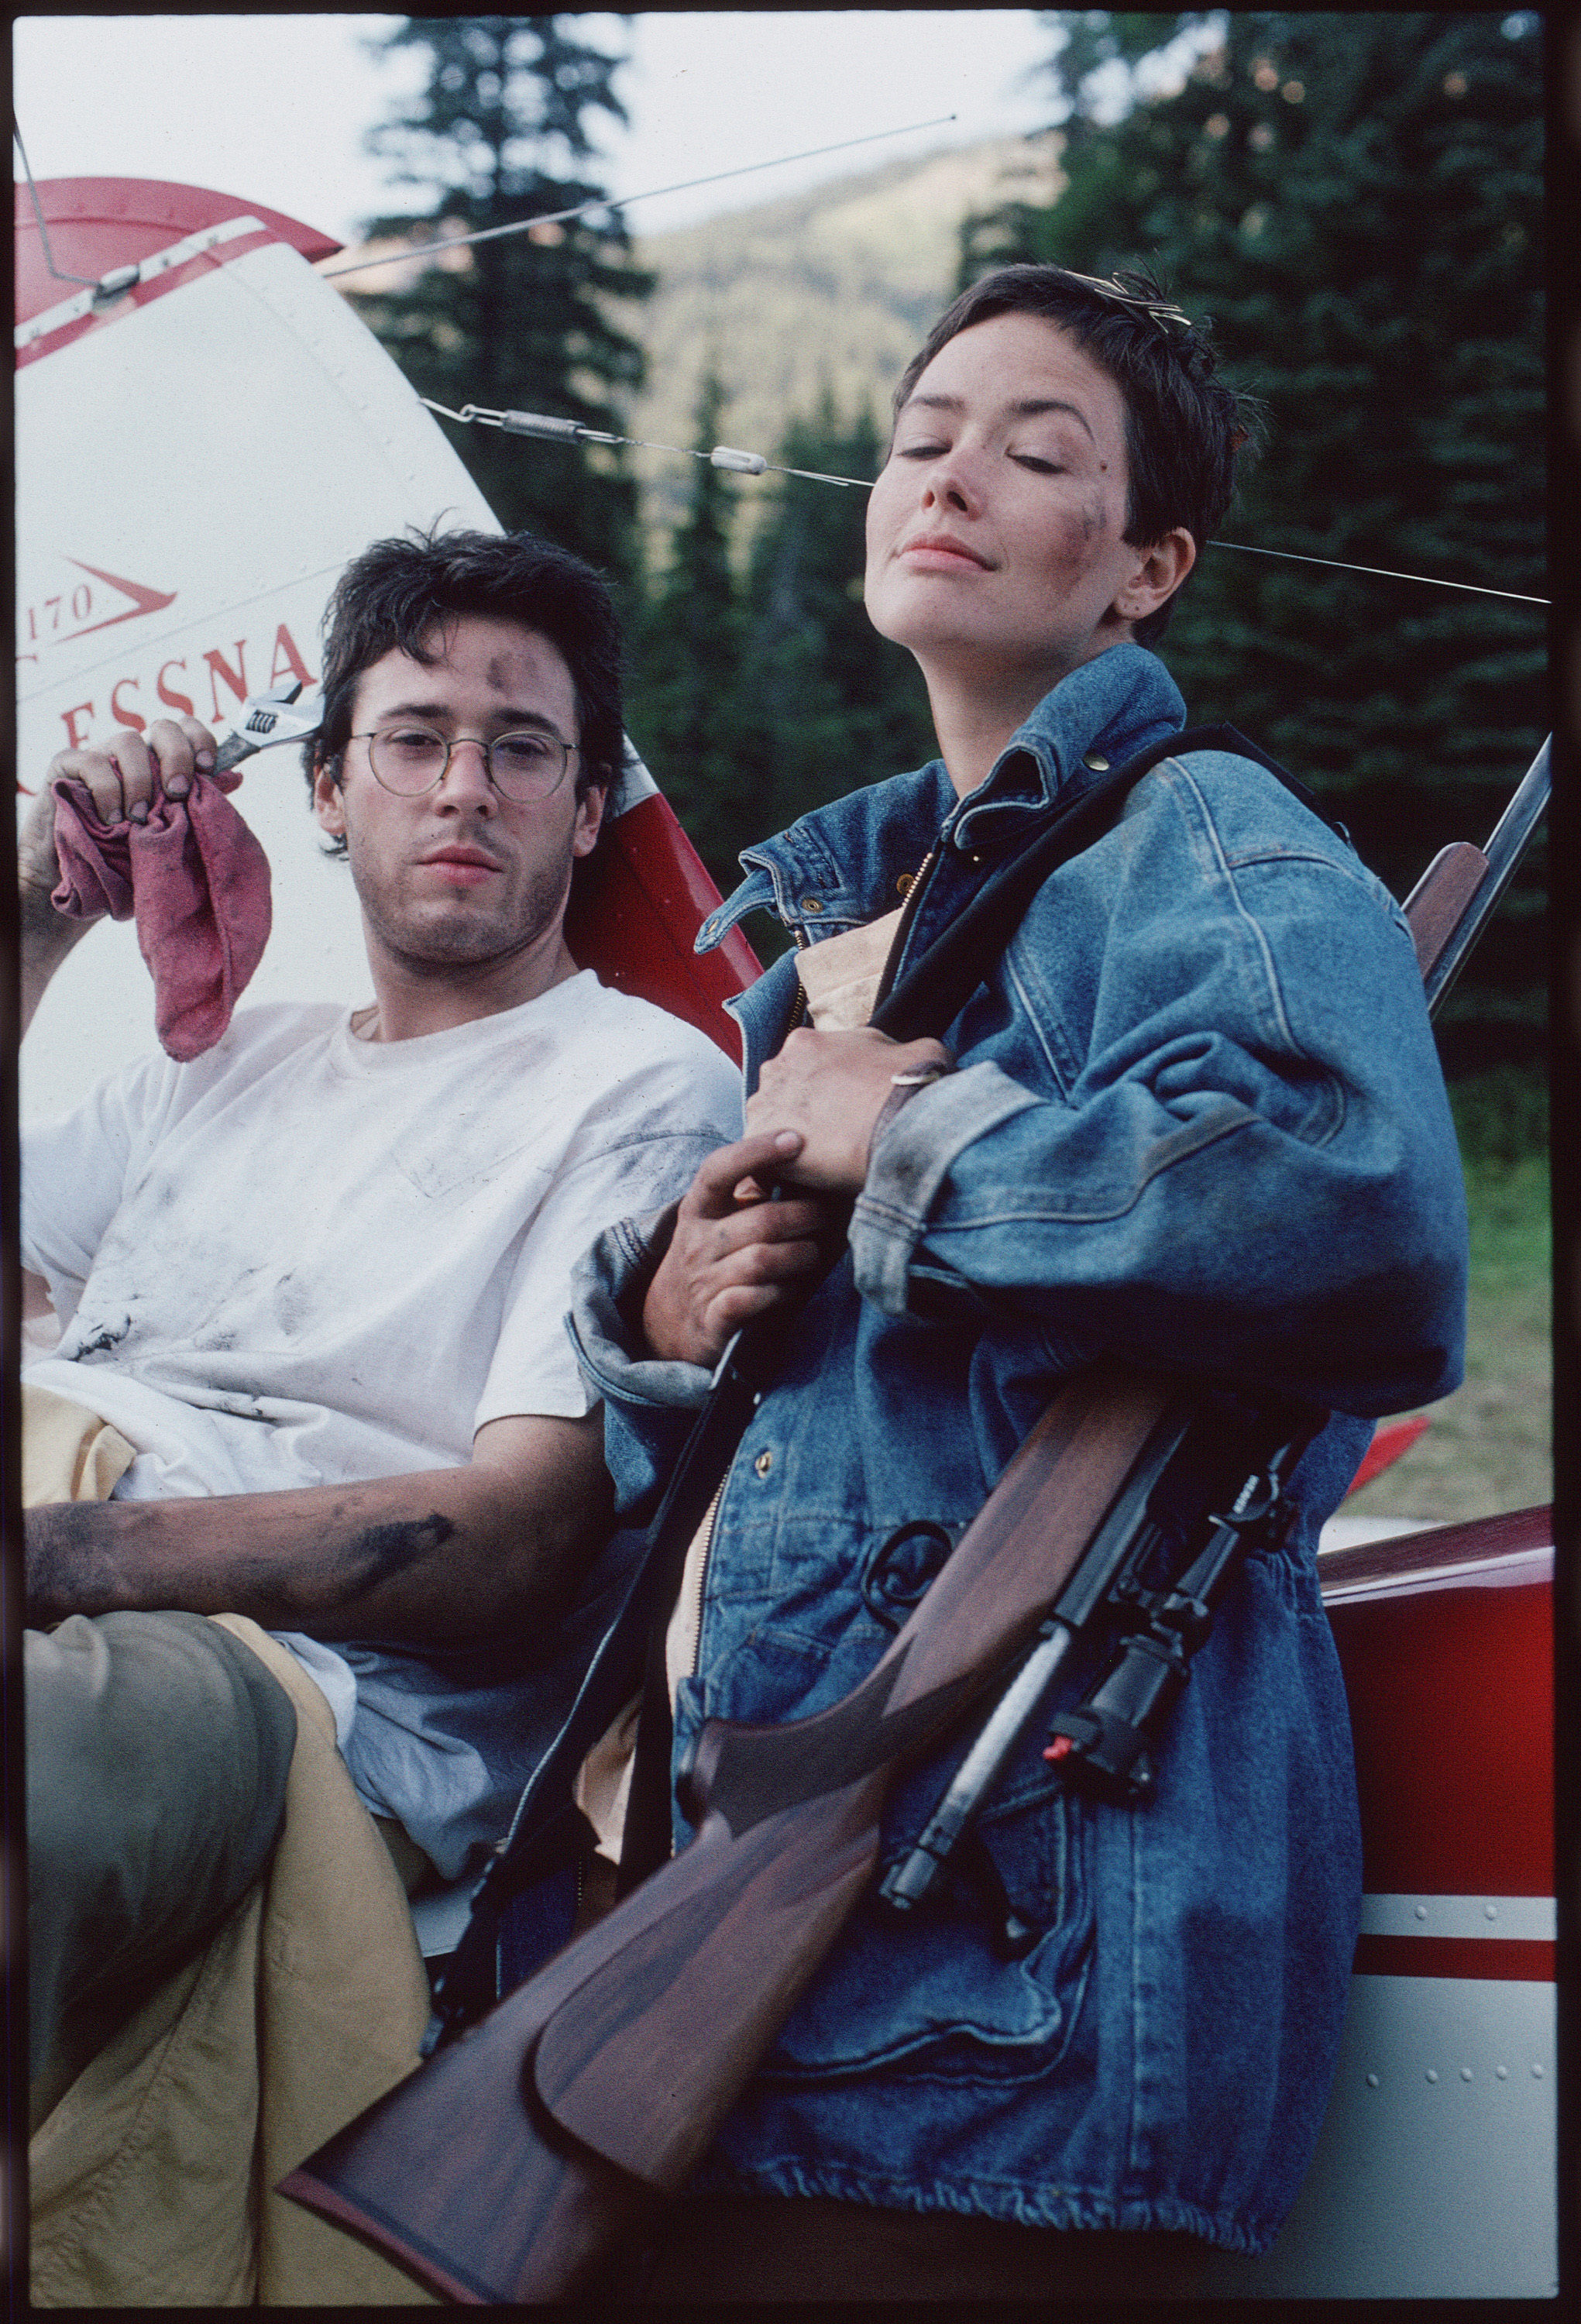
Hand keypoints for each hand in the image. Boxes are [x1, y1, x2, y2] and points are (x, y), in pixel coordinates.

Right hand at [17, 715, 219, 898]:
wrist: (75, 871)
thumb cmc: (125, 849)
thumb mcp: (167, 828)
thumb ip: (196, 801)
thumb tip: (237, 776)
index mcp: (160, 762)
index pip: (186, 730)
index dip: (201, 740)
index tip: (207, 768)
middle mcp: (134, 753)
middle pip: (163, 728)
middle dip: (177, 756)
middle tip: (177, 792)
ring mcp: (101, 754)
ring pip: (129, 741)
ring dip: (141, 779)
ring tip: (139, 816)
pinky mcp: (68, 764)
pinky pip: (93, 762)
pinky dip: (108, 790)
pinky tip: (112, 818)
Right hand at [641, 1130, 839, 1367]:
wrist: (665, 1325)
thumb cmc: (707, 1260)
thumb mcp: (714, 1223)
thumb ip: (746, 1196)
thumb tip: (799, 1157)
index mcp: (698, 1210)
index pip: (718, 1170)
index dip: (756, 1151)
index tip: (795, 1139)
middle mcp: (697, 1243)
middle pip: (762, 1221)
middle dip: (804, 1216)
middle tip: (828, 1215)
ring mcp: (703, 1282)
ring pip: (763, 1261)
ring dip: (799, 1256)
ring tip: (814, 1254)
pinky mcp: (713, 1320)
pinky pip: (750, 1300)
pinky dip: (778, 1294)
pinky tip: (790, 1289)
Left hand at [744, 1026, 952, 1192]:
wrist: (903, 1125)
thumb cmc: (912, 1087)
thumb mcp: (918, 1051)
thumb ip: (896, 1051)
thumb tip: (906, 1059)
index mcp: (806, 1042)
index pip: (804, 1069)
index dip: (822, 1095)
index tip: (837, 1114)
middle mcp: (777, 1066)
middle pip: (780, 1096)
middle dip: (799, 1117)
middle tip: (829, 1141)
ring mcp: (764, 1104)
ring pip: (768, 1129)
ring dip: (786, 1145)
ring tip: (818, 1168)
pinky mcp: (760, 1141)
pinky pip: (763, 1162)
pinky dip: (780, 1176)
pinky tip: (805, 1188)